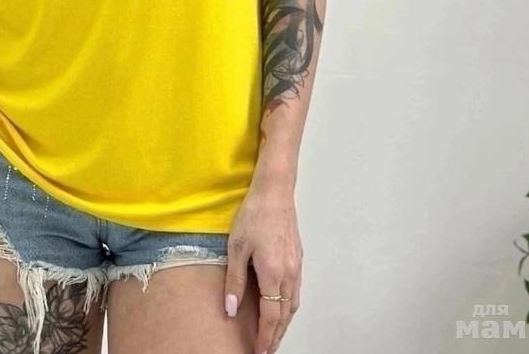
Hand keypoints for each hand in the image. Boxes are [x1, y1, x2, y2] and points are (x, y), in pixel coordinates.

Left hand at [223, 183, 301, 353]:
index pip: (272, 317)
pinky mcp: (298, 258)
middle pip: (285, 315)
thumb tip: (231, 309)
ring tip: (273, 334)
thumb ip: (235, 281)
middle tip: (266, 349)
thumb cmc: (254, 215)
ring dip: (284, 322)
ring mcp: (296, 266)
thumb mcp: (236, 247)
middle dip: (277, 335)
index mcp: (273, 274)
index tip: (259, 352)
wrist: (275, 191)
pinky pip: (296, 291)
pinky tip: (281, 306)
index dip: (265, 338)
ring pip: (293, 304)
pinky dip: (289, 306)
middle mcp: (289, 274)